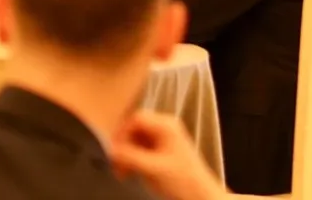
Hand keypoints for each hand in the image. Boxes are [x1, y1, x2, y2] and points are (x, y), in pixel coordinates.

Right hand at [110, 111, 226, 199]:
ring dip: (127, 155)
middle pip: (134, 129)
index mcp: (166, 126)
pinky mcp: (163, 150)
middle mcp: (165, 127)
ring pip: (136, 139)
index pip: (135, 119)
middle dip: (123, 147)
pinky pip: (141, 148)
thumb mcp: (152, 168)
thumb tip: (109, 150)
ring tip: (122, 173)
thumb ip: (129, 157)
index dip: (121, 134)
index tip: (113, 151)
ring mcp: (165, 139)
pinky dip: (133, 159)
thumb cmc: (182, 182)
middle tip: (115, 164)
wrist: (202, 198)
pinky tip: (130, 172)